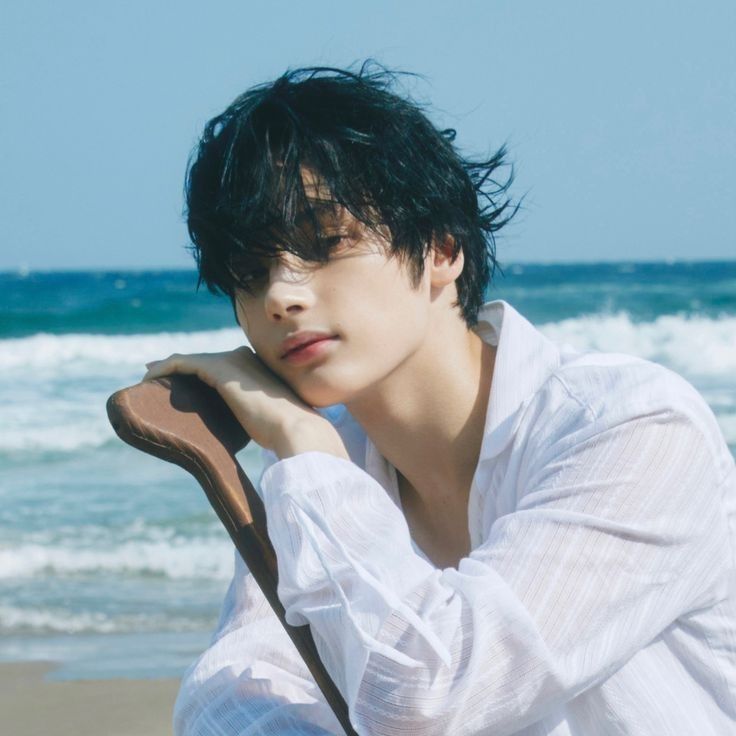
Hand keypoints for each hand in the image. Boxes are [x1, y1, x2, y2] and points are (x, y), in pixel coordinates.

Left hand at [142, 346, 348, 459]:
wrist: (295, 428)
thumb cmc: (286, 431)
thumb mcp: (267, 418)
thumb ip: (256, 414)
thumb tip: (250, 426)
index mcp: (257, 367)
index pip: (220, 364)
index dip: (198, 370)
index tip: (181, 382)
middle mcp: (244, 358)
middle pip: (203, 360)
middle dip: (180, 367)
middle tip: (157, 378)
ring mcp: (233, 361)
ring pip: (191, 360)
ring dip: (168, 368)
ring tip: (150, 379)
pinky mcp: (221, 369)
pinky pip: (183, 363)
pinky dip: (165, 368)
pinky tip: (149, 379)